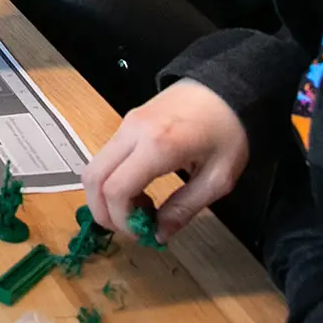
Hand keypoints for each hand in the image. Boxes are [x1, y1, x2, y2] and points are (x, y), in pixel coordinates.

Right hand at [83, 79, 250, 242]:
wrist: (228, 87)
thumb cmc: (229, 131)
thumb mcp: (218, 178)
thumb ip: (185, 208)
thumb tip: (158, 235)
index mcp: (157, 146)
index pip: (116, 190)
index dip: (122, 220)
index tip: (143, 234)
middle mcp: (132, 132)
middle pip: (93, 178)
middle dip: (103, 212)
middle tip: (130, 228)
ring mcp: (125, 124)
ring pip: (94, 166)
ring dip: (105, 196)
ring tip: (137, 210)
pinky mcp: (126, 122)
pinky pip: (105, 156)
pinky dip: (111, 180)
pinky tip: (138, 191)